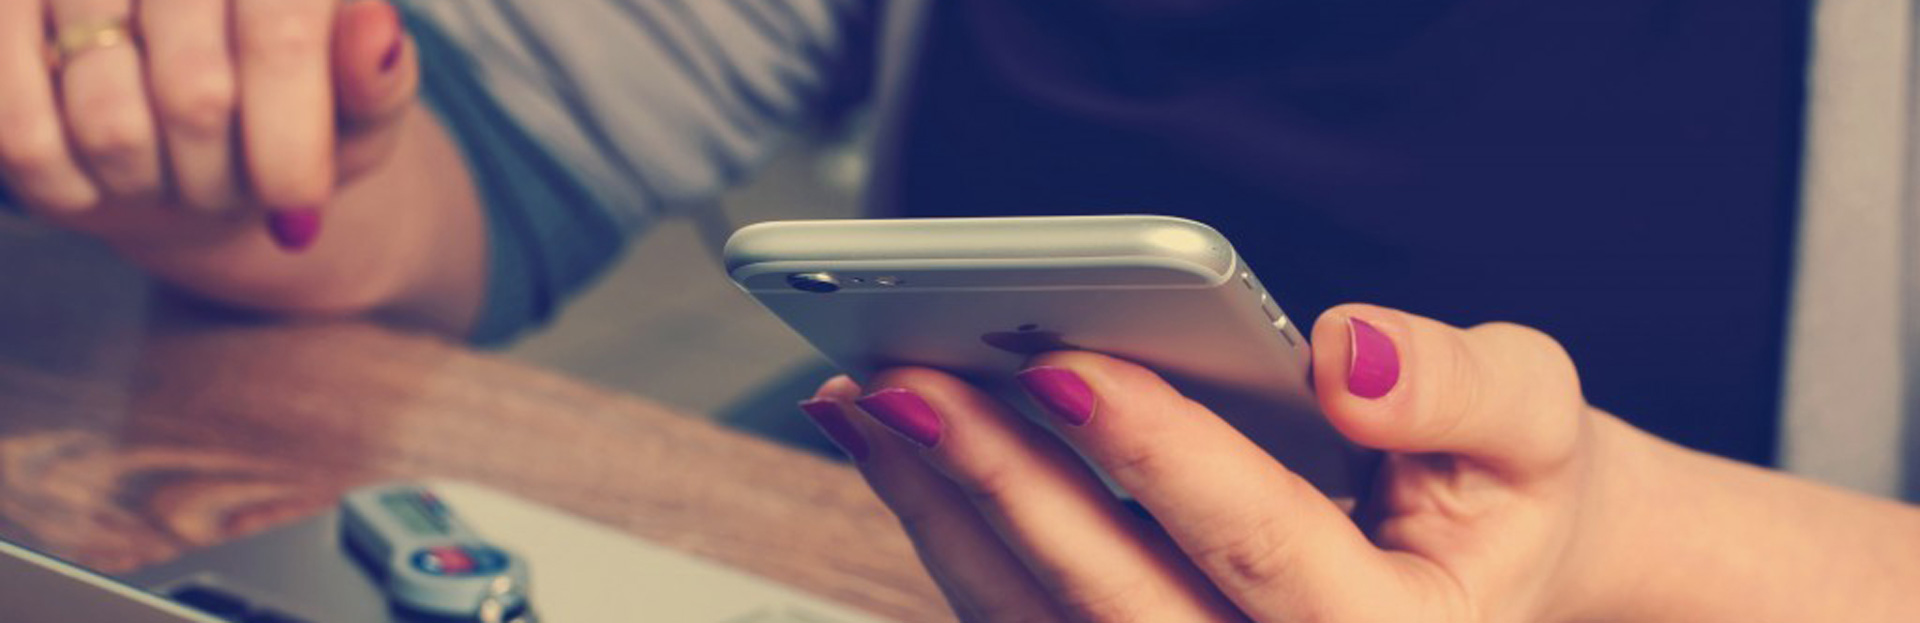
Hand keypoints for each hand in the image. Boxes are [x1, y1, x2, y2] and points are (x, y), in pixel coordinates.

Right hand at [0, 0, 418, 250]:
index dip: (290, 143)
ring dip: (152, 186)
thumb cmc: (294, 112)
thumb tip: (375, 28)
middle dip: (224, 179)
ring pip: (111, 126)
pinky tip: (102, 176)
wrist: (196, 123)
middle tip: (232, 186)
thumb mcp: (359, 110)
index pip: (279, 35)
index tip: (298, 209)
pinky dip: (70, 188)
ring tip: (172, 169)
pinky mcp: (2, 11)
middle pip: (196, 96)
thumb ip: (377, 79)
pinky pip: (21, 136)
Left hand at [800, 304, 1648, 621]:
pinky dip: (949, 532)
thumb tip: (1347, 356)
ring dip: (942, 509)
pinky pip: (1021, 619)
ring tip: (864, 397)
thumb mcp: (1533, 424)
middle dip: (1001, 482)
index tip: (1063, 366)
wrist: (1475, 572)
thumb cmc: (1499, 490)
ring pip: (1041, 622)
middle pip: (1115, 601)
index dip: (1160, 457)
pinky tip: (895, 446)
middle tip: (905, 377)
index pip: (1263, 547)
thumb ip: (1461, 390)